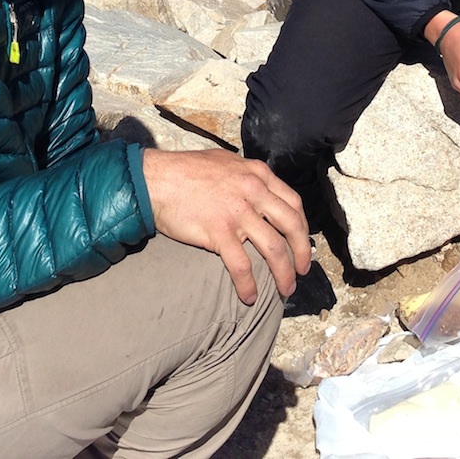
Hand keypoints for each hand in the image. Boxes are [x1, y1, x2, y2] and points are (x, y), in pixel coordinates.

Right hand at [139, 148, 310, 303]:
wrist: (156, 179)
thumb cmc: (186, 170)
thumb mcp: (226, 163)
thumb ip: (246, 176)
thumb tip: (259, 191)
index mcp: (257, 174)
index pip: (293, 202)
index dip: (302, 227)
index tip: (302, 243)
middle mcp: (253, 191)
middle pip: (291, 225)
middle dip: (302, 252)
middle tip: (302, 270)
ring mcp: (237, 212)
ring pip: (273, 248)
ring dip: (283, 273)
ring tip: (285, 289)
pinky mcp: (218, 231)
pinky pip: (241, 264)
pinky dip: (248, 284)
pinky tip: (249, 296)